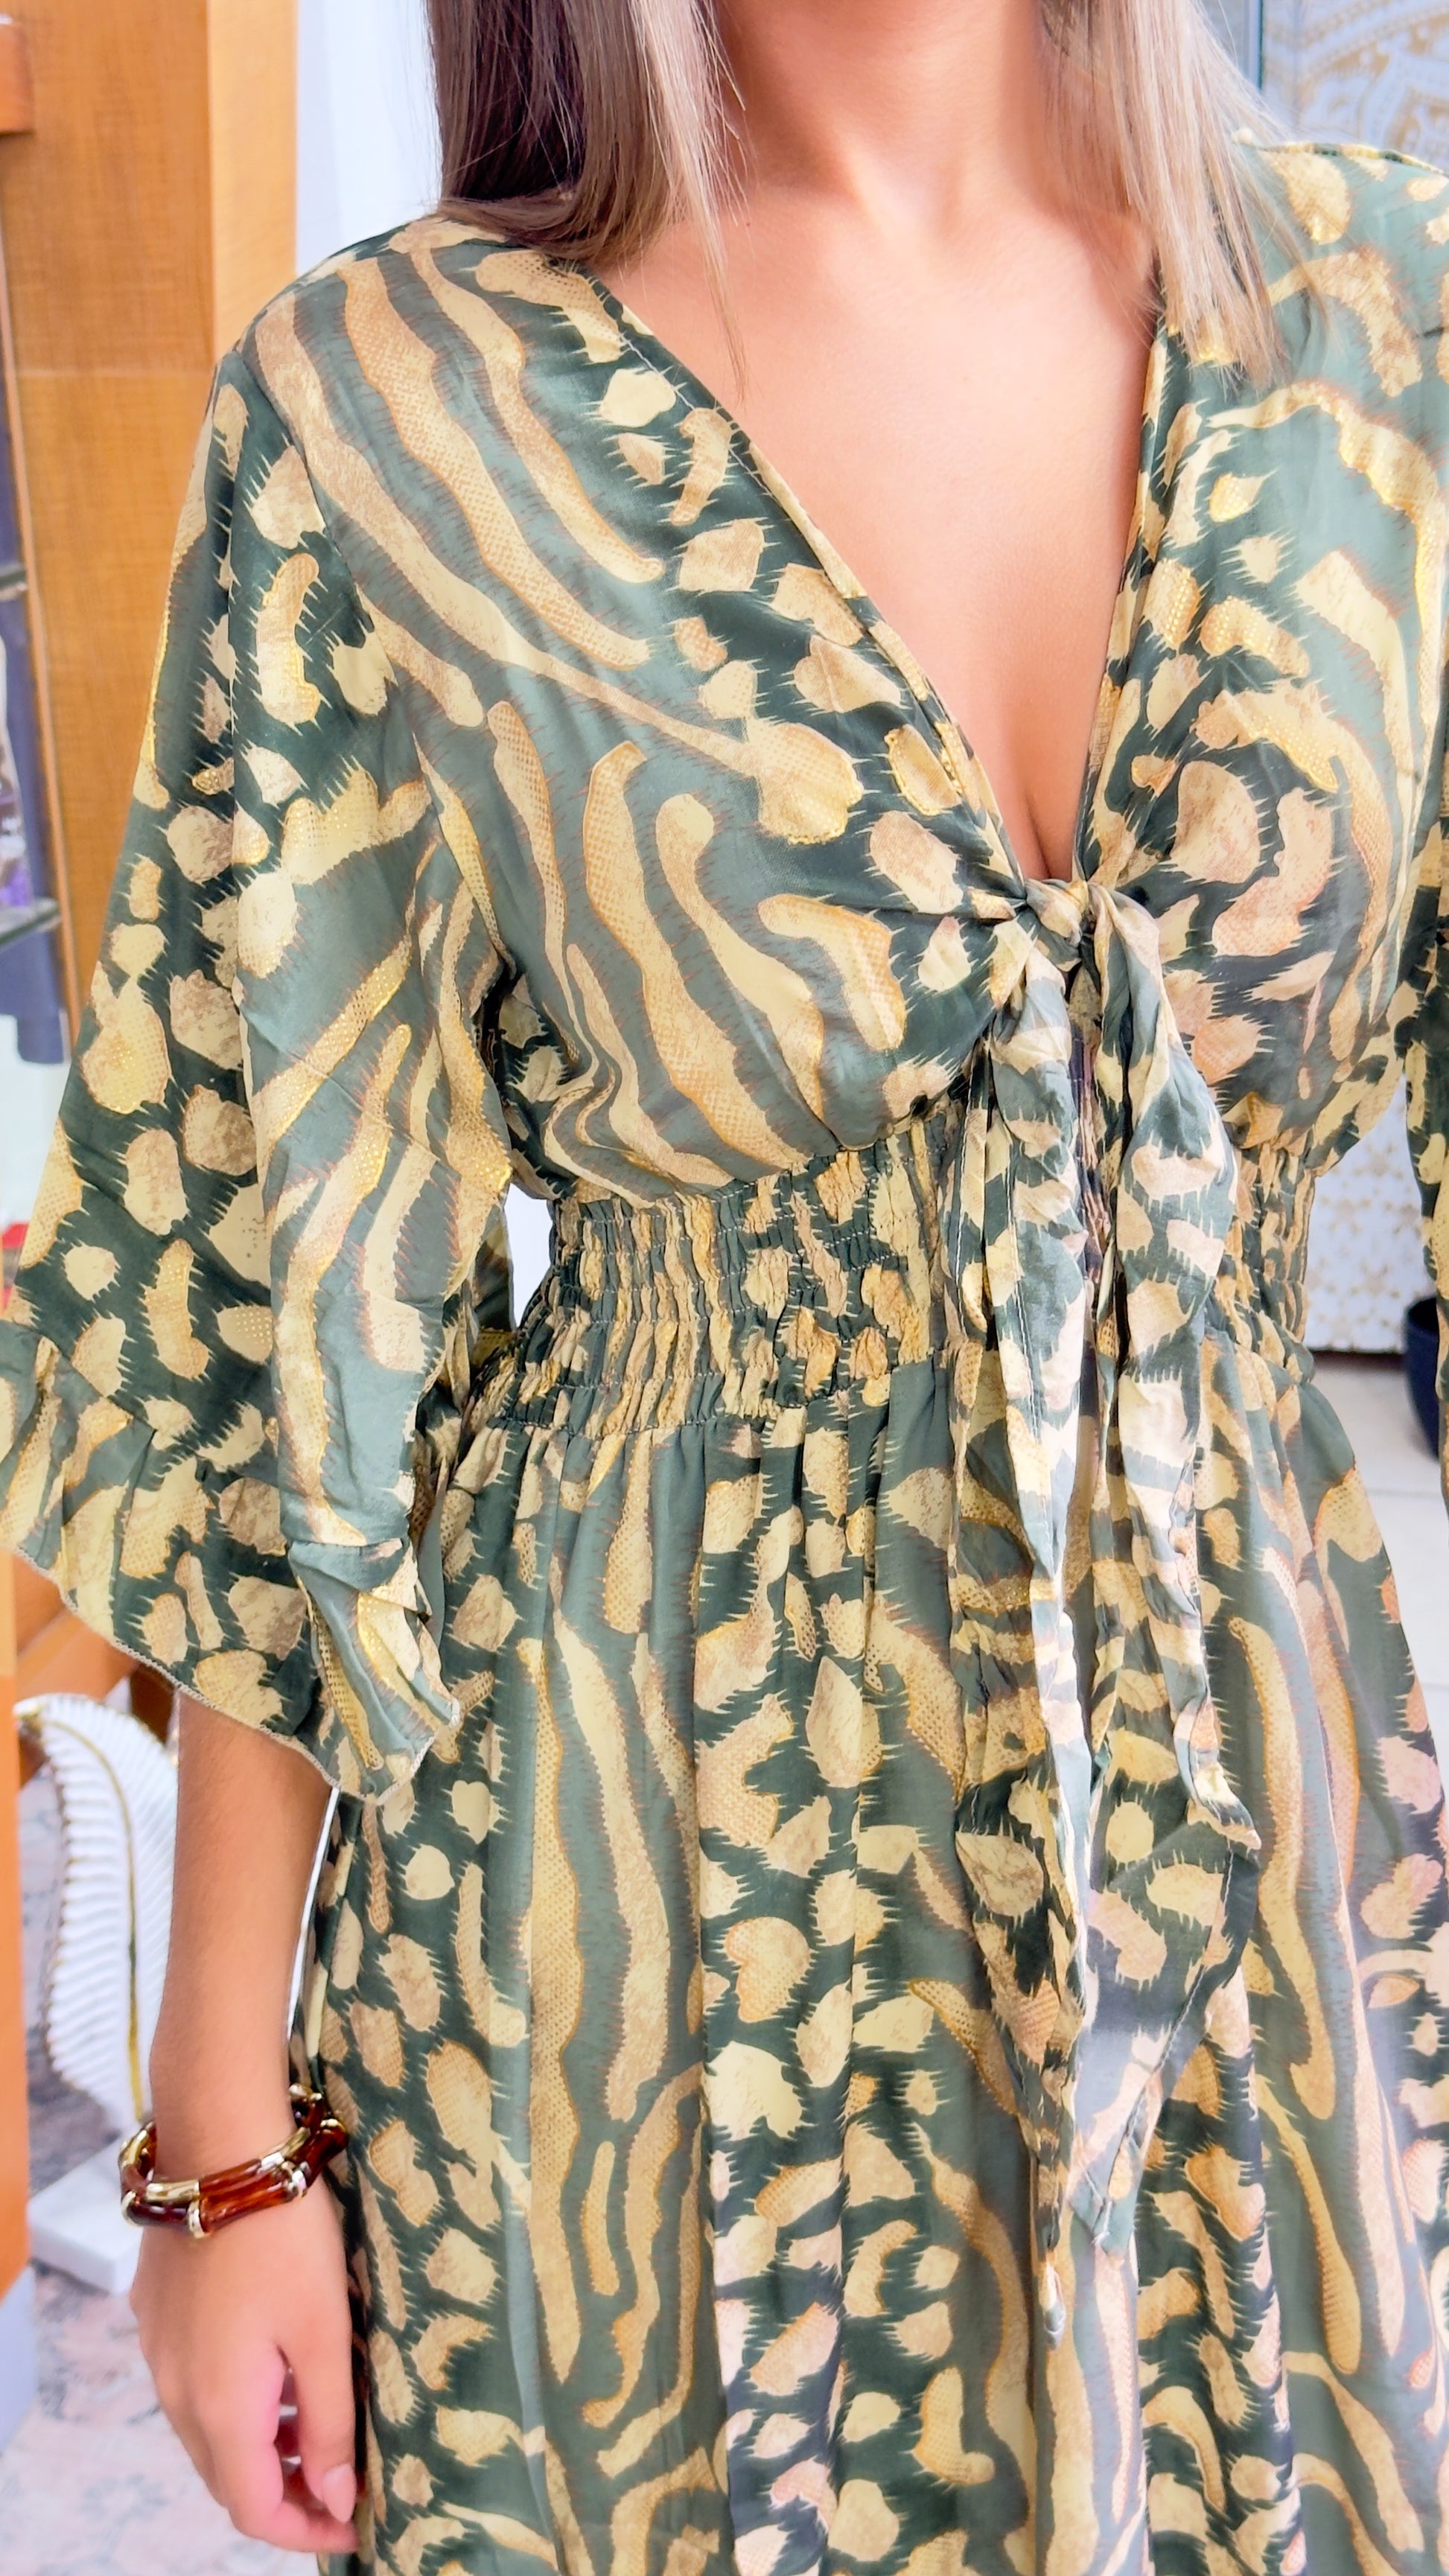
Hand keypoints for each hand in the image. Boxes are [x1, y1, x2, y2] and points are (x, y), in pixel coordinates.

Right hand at [131, 2172, 358, 2554]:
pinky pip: (194, 2384)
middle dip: (285, 2494)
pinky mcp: (158, 2314)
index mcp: (218, 2407)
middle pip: (227, 2476)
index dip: (307, 2530)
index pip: (254, 2509)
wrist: (220, 2145)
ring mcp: (159, 2352)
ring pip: (209, 2430)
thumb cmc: (285, 2238)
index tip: (358, 2525)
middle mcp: (176, 2392)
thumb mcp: (324, 2332)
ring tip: (317, 2430)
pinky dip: (237, 2400)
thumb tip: (333, 2498)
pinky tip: (277, 2369)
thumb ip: (328, 2422)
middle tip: (344, 2486)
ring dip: (260, 2446)